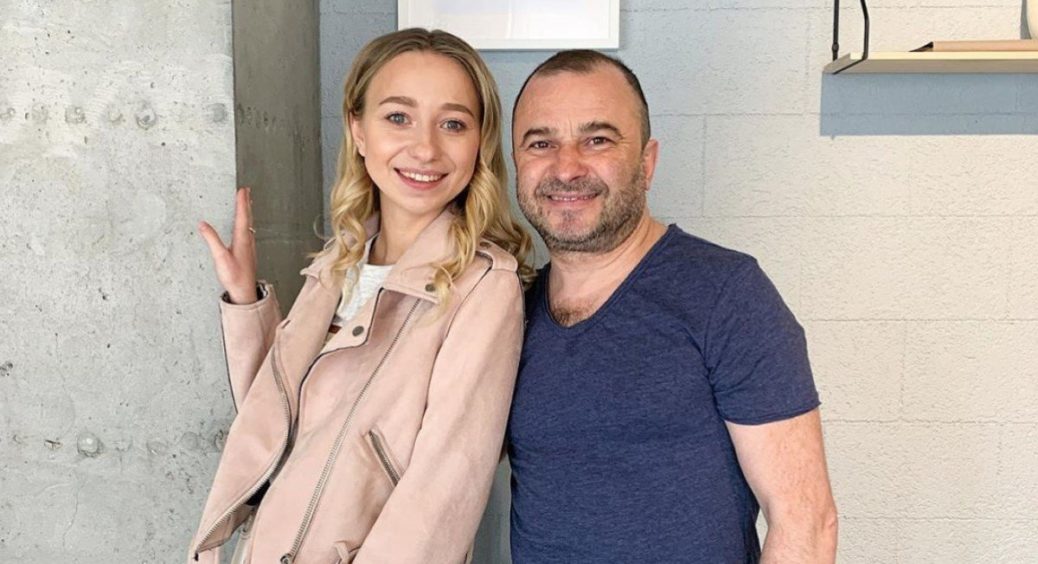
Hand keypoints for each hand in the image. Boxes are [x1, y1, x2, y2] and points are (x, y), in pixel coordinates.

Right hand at [199, 186, 257, 303]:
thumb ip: (211, 239)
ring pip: (249, 224)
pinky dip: (246, 223)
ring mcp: (249, 246)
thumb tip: (202, 224)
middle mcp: (248, 240)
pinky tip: (245, 226)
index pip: (242, 216)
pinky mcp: (248, 252)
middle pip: (248, 218)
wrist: (245, 291)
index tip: (242, 190)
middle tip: (247, 191)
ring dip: (247, 212)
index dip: (242, 202)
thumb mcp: (220, 257)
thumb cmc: (234, 276)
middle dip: (246, 203)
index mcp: (242, 239)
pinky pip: (248, 232)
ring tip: (246, 204)